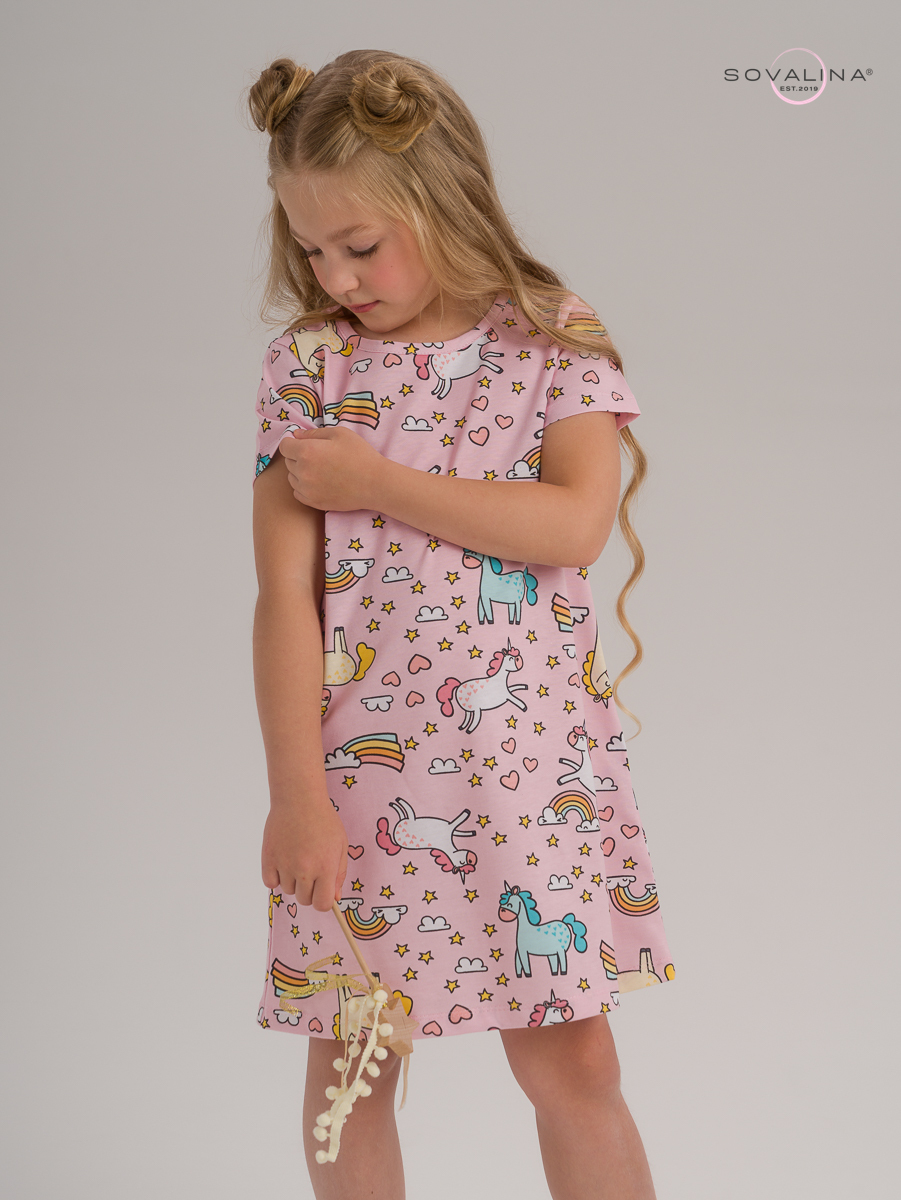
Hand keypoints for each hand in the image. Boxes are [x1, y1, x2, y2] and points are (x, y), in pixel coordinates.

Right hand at [261, 796, 348, 911]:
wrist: (299, 799)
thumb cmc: (323, 820)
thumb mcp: (340, 845)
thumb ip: (339, 874)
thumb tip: (335, 898)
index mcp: (325, 867)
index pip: (322, 904)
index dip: (323, 900)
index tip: (323, 892)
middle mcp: (305, 870)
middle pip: (304, 900)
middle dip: (309, 890)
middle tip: (310, 870)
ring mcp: (285, 865)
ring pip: (287, 890)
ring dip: (292, 880)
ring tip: (297, 857)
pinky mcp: (268, 859)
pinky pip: (270, 883)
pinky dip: (275, 876)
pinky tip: (283, 860)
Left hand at [279, 425, 384, 511]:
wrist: (375, 484)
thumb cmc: (360, 455)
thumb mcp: (340, 434)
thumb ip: (314, 433)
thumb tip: (296, 435)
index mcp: (307, 451)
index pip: (284, 446)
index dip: (291, 442)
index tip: (301, 443)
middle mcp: (302, 471)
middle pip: (288, 462)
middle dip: (297, 456)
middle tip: (317, 456)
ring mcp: (307, 489)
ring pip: (292, 478)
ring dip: (300, 472)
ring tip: (320, 469)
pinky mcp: (314, 502)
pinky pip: (298, 493)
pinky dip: (304, 487)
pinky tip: (319, 482)